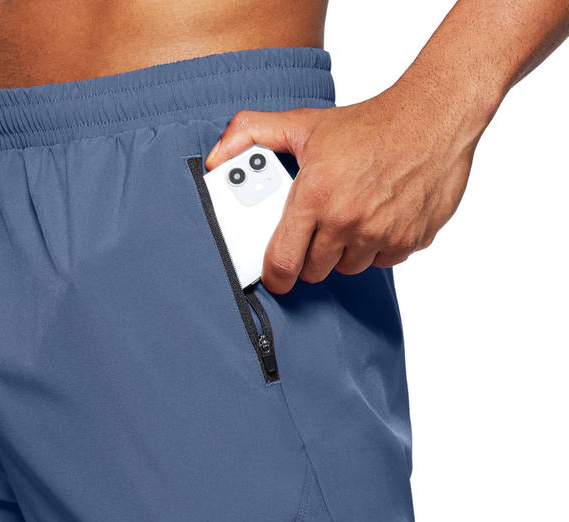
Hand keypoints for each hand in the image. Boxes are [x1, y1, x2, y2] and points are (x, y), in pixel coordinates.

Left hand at [206, 80, 479, 293]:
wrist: (436, 115)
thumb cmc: (368, 123)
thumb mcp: (303, 123)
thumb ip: (251, 135)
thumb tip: (216, 157)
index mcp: (315, 197)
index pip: (283, 264)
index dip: (274, 277)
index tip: (274, 277)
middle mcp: (348, 220)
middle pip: (314, 271)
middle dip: (310, 256)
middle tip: (316, 229)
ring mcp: (382, 233)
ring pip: (349, 268)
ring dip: (345, 252)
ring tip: (350, 217)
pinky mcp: (411, 239)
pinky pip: (384, 261)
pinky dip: (379, 247)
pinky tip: (379, 217)